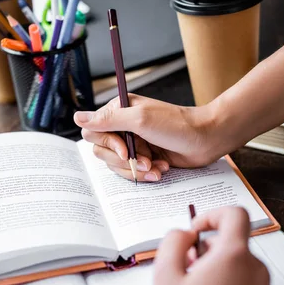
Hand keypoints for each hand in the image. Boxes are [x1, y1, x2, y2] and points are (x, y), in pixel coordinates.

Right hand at [74, 95, 213, 181]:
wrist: (206, 140)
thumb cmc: (177, 125)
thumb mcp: (140, 119)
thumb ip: (108, 120)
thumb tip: (77, 117)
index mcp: (119, 111)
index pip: (93, 130)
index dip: (107, 144)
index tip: (125, 150)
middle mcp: (124, 126)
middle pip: (102, 151)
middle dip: (124, 160)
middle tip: (145, 159)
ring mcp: (134, 143)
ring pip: (117, 164)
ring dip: (136, 169)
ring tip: (156, 166)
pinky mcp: (145, 157)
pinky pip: (133, 171)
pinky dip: (147, 173)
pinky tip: (161, 168)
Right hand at [153, 207, 270, 284]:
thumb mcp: (164, 275)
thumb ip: (173, 242)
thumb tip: (184, 235)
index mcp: (234, 256)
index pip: (235, 215)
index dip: (212, 215)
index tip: (197, 229)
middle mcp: (255, 271)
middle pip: (234, 243)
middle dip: (209, 249)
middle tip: (186, 268)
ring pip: (240, 266)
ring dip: (218, 269)